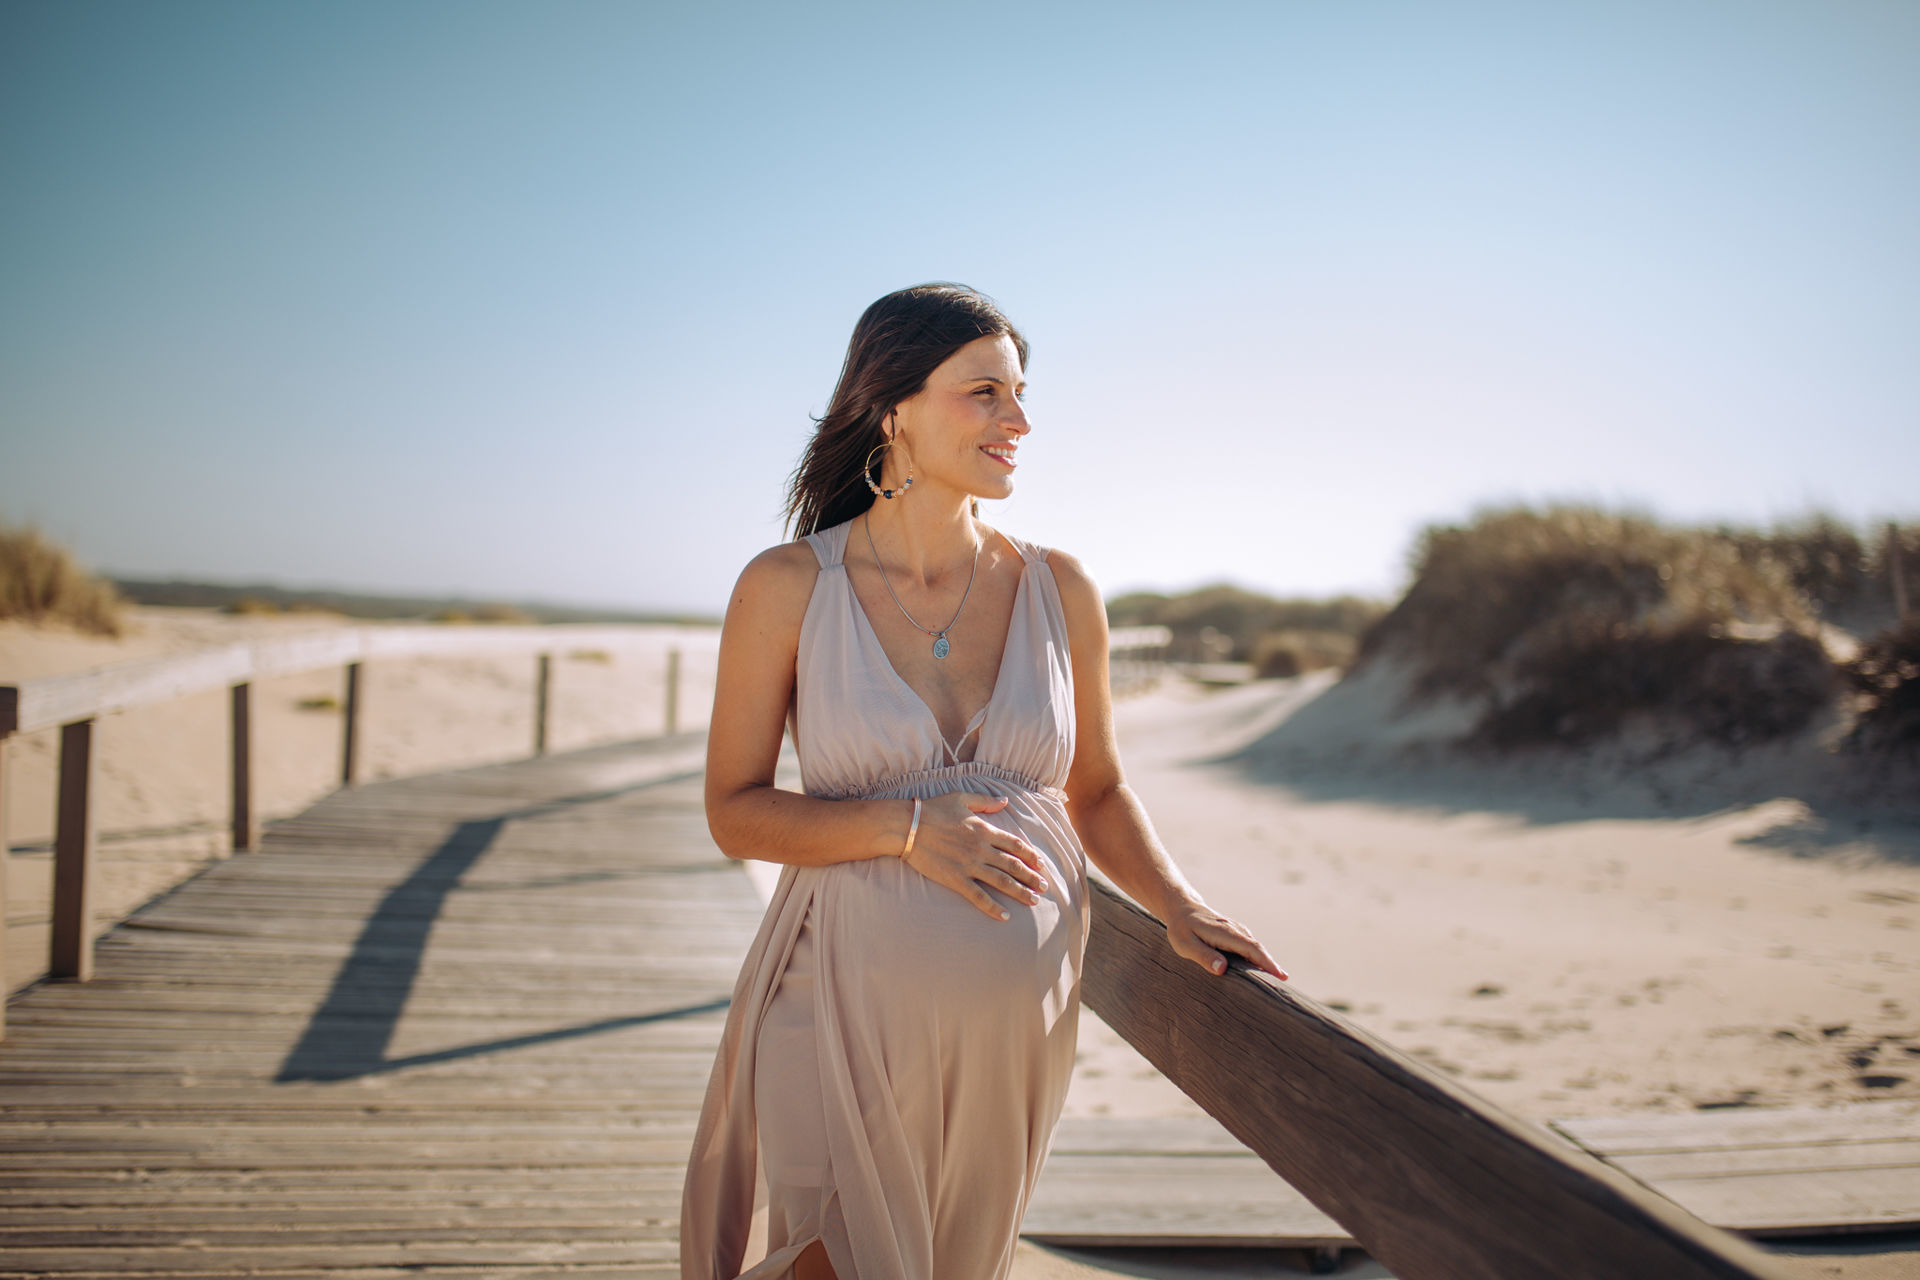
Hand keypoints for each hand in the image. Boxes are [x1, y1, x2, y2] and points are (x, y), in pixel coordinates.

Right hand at [902, 792, 1050, 920]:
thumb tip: (1004, 801)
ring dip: (1020, 892)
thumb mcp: (961, 798)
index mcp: (984, 830)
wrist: (908, 826)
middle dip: (1032, 877)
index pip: (1015, 844)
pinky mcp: (956, 879)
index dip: (1030, 855)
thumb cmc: (933, 810)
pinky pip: (979, 896)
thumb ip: (985, 802)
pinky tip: (1005, 916)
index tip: (1041, 864)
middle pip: (1013, 865)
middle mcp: (981, 849)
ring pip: (1002, 881)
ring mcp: (969, 865)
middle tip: (1044, 887)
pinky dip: (993, 907)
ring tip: (1033, 901)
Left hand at [1165, 898, 1288, 980]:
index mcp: (1225, 933)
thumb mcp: (1185, 944)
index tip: (1279, 975)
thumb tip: (1222, 969)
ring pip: (1255, 946)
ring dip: (1266, 961)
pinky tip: (1261, 969)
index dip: (1266, 962)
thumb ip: (1203, 956)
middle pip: (1258, 948)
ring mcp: (1236, 930)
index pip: (1251, 948)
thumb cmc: (1181, 928)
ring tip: (1277, 979)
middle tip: (1284, 982)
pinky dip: (1258, 956)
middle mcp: (1234, 930)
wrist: (1182, 907)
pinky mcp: (1234, 933)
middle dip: (1272, 964)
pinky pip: (1250, 945)